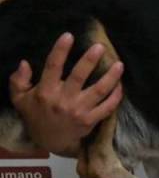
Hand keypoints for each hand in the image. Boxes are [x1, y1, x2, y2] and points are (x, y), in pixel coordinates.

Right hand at [8, 33, 123, 155]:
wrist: (50, 142)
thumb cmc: (36, 115)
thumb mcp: (20, 100)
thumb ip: (18, 81)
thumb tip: (24, 63)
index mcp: (46, 92)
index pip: (52, 67)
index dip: (60, 50)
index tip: (69, 35)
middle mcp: (63, 100)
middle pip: (79, 77)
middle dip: (89, 61)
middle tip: (99, 47)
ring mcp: (79, 111)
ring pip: (98, 91)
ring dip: (111, 77)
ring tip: (119, 64)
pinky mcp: (90, 120)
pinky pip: (107, 107)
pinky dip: (116, 96)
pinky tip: (120, 85)